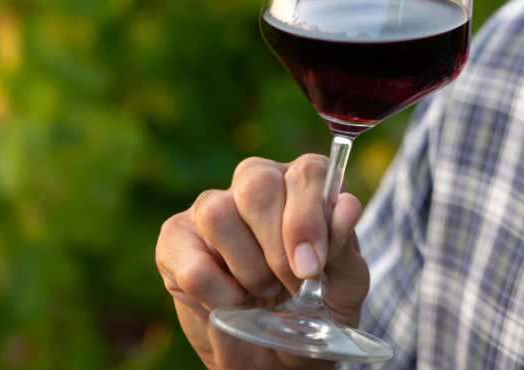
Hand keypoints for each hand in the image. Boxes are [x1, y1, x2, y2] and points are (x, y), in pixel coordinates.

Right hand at [156, 154, 369, 368]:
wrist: (278, 359)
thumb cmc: (316, 312)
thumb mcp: (344, 290)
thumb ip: (345, 250)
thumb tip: (347, 206)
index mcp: (305, 185)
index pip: (308, 172)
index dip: (309, 216)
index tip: (312, 266)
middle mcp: (257, 184)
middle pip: (257, 183)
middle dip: (277, 243)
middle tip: (291, 283)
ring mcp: (211, 208)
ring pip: (218, 214)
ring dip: (249, 268)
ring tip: (263, 290)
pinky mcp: (176, 240)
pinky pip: (192, 262)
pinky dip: (218, 294)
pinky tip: (234, 302)